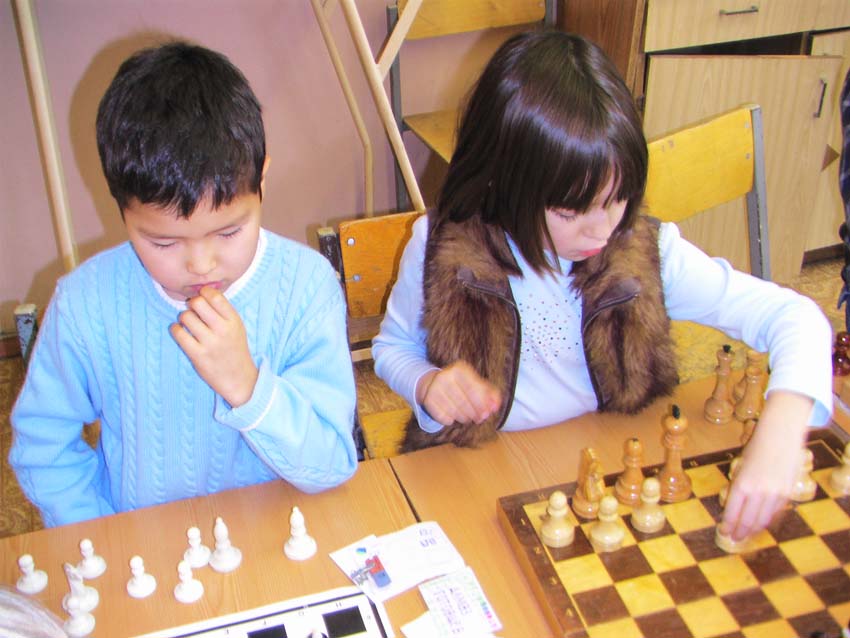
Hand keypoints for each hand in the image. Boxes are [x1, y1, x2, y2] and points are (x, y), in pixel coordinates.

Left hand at [170, 286, 257, 406]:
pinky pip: (178, 333)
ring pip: (185, 317)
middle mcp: (223, 330)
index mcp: (234, 321)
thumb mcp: (237, 327)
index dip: (204, 292)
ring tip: (189, 325)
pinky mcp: (197, 355)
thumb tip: (202, 291)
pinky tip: (181, 333)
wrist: (238, 378)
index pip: (215, 296)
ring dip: (184, 318)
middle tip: (194, 312)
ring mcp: (210, 343)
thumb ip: (223, 310)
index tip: (202, 297)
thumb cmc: (234, 348)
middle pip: (197, 303)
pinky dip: (176, 330)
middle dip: (192, 304)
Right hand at [415, 360, 501, 426]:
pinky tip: (453, 417)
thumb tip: (496, 406)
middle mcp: (444, 376)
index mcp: (459, 368)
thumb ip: (491, 394)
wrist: (433, 382)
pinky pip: (443, 417)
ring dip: (464, 418)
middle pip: (464, 402)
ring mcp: (434, 388)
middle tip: (479, 419)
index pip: (473, 390)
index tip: (487, 414)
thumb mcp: (476, 383)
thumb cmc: (461, 384)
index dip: (481, 404)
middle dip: (474, 414)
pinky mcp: (428, 400)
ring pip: (454, 411)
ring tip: (467, 418)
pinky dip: (450, 420)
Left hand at [720, 390, 812, 539]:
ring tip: (747, 535)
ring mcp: (775, 493)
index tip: (724, 532)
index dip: (728, 525)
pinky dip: (768, 520)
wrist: (780, 434)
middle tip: (734, 538)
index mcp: (742, 483)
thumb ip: (739, 485)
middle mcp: (759, 491)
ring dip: (754, 530)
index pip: (733, 512)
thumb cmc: (756, 447)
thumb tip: (734, 505)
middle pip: (748, 520)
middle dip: (740, 532)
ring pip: (763, 520)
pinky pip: (776, 512)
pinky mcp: (787, 492)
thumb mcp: (741, 466)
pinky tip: (762, 524)